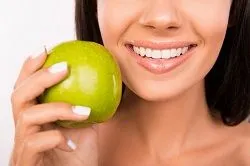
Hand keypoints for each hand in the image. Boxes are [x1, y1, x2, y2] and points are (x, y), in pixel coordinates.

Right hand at [10, 49, 98, 165]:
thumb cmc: (77, 156)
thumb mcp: (85, 127)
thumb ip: (86, 105)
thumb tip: (102, 83)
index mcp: (36, 117)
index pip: (26, 86)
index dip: (31, 66)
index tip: (47, 49)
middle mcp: (24, 128)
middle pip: (19, 95)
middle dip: (40, 77)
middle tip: (64, 66)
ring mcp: (23, 145)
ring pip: (28, 116)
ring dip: (58, 108)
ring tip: (84, 110)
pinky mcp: (26, 160)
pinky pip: (34, 143)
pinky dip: (56, 138)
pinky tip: (72, 143)